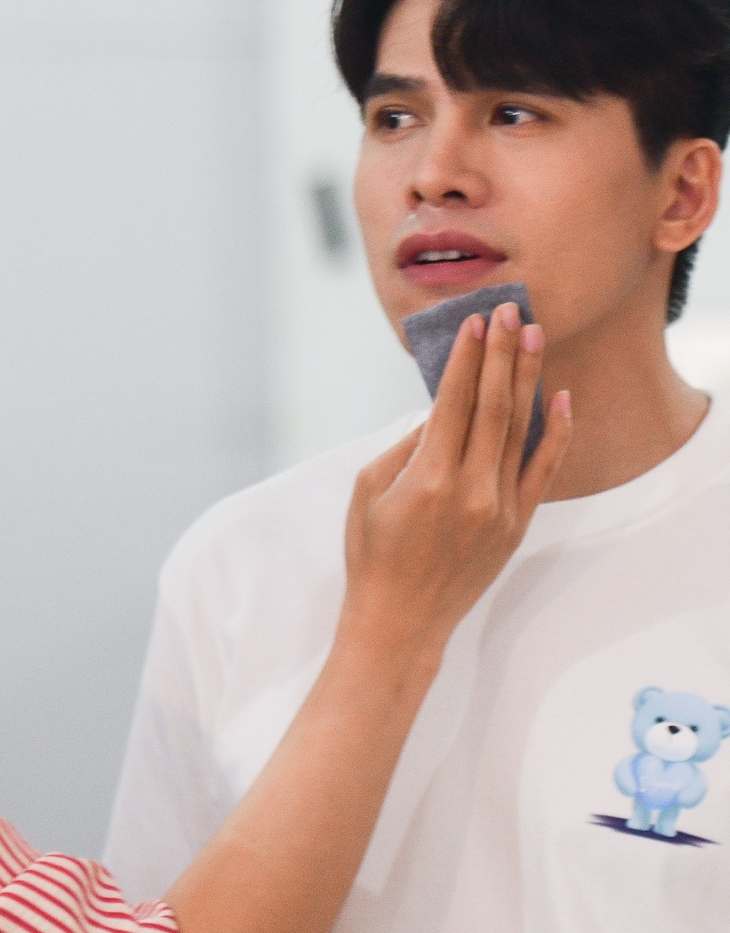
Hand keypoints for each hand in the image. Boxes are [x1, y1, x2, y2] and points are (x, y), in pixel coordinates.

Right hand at [342, 303, 570, 658]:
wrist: (400, 621)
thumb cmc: (372, 554)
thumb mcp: (369, 490)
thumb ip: (406, 446)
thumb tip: (440, 411)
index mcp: (427, 478)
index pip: (453, 402)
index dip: (466, 358)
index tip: (475, 321)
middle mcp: (470, 490)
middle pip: (493, 405)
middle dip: (502, 353)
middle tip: (511, 311)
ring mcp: (499, 509)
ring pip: (521, 430)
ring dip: (528, 378)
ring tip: (535, 336)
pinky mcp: (516, 525)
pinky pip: (544, 470)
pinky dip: (557, 433)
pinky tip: (562, 397)